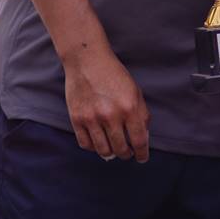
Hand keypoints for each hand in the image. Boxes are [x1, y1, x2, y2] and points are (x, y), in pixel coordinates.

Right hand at [63, 42, 149, 161]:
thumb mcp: (135, 91)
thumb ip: (141, 114)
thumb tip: (143, 138)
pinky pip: (86, 144)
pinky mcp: (76, 119)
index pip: (139, 141)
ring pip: (103, 151)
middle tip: (127, 152)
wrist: (87, 61)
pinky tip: (98, 141)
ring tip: (113, 149)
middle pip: (121, 149)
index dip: (142, 153)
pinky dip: (94, 147)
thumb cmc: (114, 74)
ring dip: (111, 153)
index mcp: (129, 107)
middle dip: (126, 154)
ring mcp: (92, 118)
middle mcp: (111, 115)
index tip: (142, 158)